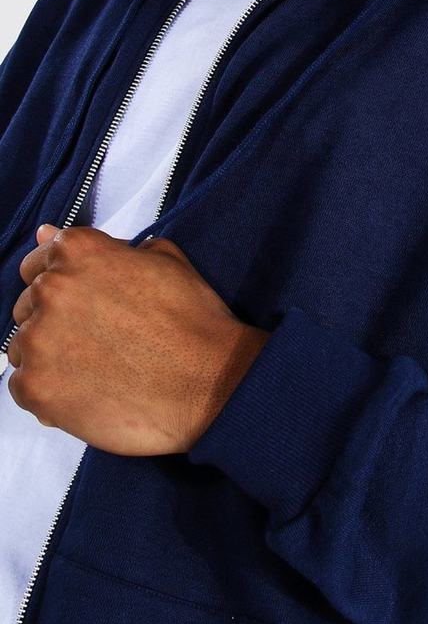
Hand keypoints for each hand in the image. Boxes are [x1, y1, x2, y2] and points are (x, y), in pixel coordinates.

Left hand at [7, 223, 269, 455]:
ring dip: (51, 354)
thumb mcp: (165, 259)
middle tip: (102, 337)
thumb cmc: (193, 319)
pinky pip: (22, 385)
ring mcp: (38, 341)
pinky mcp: (35, 389)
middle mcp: (50, 289)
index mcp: (78, 251)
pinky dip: (49, 389)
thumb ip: (105, 246)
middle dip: (57, 317)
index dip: (66, 280)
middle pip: (29, 302)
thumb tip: (46, 232)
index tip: (87, 300)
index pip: (41, 258)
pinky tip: (88, 390)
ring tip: (98, 368)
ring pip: (24, 345)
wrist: (209, 384)